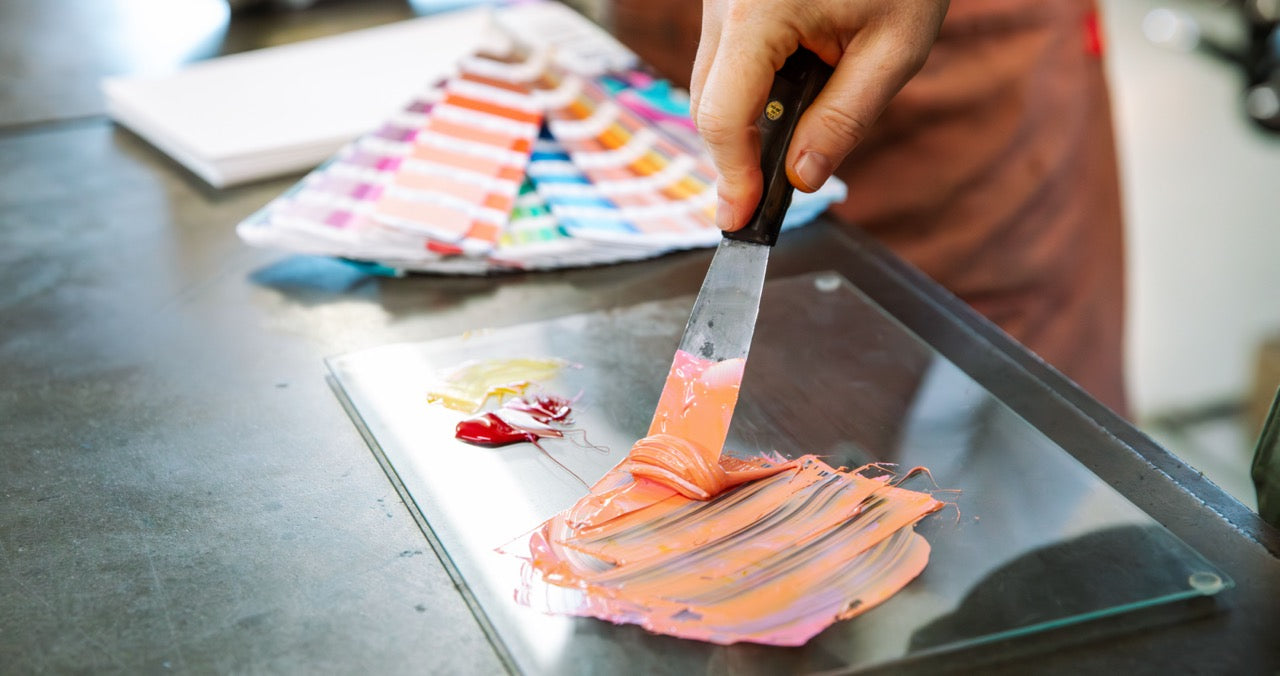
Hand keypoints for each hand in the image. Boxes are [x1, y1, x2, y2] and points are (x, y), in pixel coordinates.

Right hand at [691, 0, 947, 230]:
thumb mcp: (895, 48)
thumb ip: (845, 119)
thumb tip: (802, 178)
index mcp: (759, 14)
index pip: (722, 115)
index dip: (732, 175)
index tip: (742, 218)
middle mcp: (723, 3)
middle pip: (708, 105)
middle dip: (738, 154)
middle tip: (769, 197)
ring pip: (711, 82)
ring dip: (747, 119)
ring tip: (802, 125)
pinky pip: (724, 57)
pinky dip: (750, 87)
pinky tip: (794, 87)